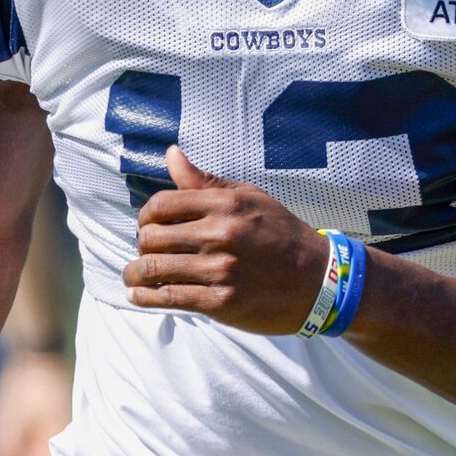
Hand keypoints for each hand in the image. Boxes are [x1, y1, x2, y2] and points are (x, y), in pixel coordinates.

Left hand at [122, 147, 330, 334]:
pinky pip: (168, 298)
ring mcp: (221, 270)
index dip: (146, 217)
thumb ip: (206, 182)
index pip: (160, 205)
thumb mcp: (251, 199)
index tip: (149, 227)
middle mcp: (221, 235)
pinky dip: (146, 297)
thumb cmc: (282, 236)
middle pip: (151, 238)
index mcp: (226, 205)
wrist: (320, 281)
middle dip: (142, 246)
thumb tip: (170, 153)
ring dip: (136, 273)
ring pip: (154, 269)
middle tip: (147, 253)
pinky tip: (140, 295)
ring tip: (135, 275)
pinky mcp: (221, 302)